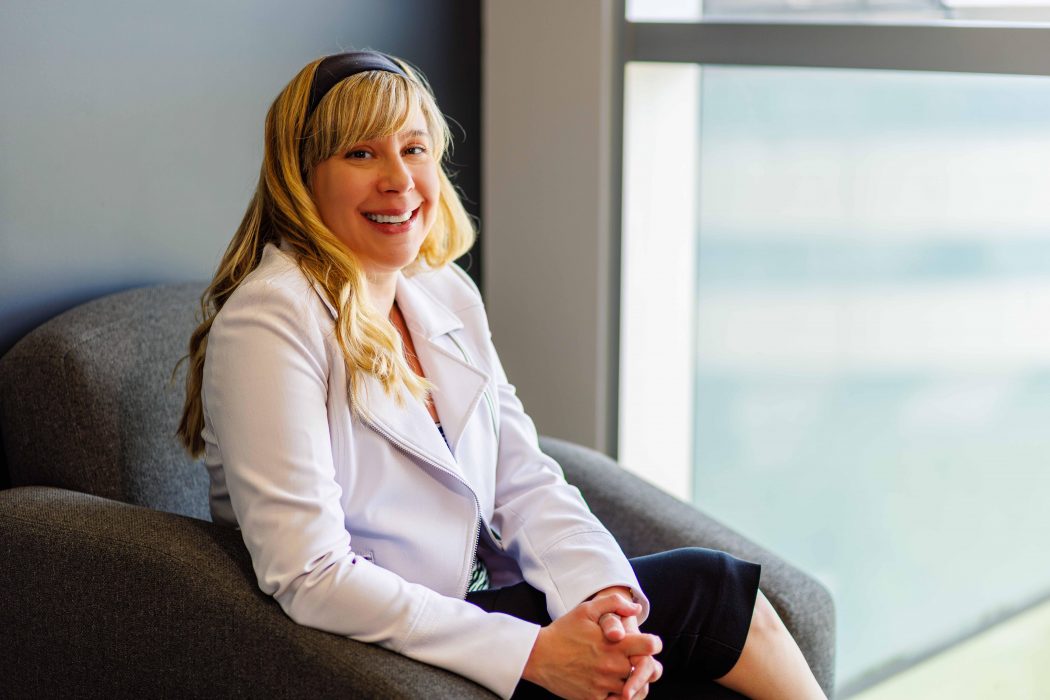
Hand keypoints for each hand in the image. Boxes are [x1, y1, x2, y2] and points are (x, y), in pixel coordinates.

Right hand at [522, 593, 661, 699]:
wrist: (538, 656)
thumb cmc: (563, 631)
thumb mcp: (586, 610)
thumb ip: (613, 604)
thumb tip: (635, 609)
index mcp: (615, 644)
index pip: (650, 646)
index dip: (653, 644)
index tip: (647, 644)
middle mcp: (613, 667)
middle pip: (644, 670)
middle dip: (641, 664)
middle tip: (633, 660)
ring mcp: (603, 685)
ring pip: (632, 689)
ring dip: (630, 682)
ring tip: (621, 673)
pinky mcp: (593, 699)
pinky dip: (616, 695)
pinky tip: (610, 686)